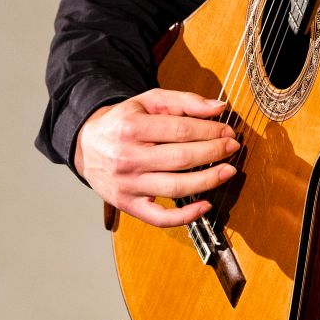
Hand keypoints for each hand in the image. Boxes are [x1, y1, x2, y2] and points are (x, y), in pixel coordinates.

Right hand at [74, 89, 239, 226]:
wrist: (87, 146)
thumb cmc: (124, 122)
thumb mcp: (148, 102)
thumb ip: (184, 101)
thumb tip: (219, 108)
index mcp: (132, 127)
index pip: (181, 130)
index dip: (211, 131)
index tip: (228, 131)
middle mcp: (127, 157)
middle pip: (181, 158)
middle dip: (214, 152)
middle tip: (233, 148)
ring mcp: (127, 185)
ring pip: (175, 187)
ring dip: (208, 181)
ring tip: (228, 172)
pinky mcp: (127, 205)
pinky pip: (159, 217)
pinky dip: (185, 216)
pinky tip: (205, 205)